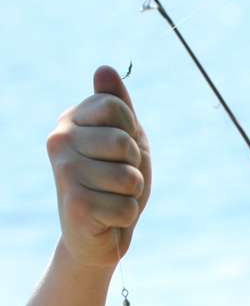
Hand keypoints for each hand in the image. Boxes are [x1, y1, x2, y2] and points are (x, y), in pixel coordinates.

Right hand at [46, 66, 150, 267]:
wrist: (97, 237)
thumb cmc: (114, 186)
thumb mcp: (125, 141)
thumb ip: (118, 106)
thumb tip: (104, 68)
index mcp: (71, 121)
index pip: (117, 107)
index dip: (132, 133)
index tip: (119, 152)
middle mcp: (59, 141)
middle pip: (125, 142)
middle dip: (134, 167)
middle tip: (116, 181)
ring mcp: (64, 172)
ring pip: (129, 177)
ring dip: (132, 194)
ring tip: (111, 198)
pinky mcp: (75, 204)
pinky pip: (127, 206)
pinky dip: (126, 216)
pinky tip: (107, 218)